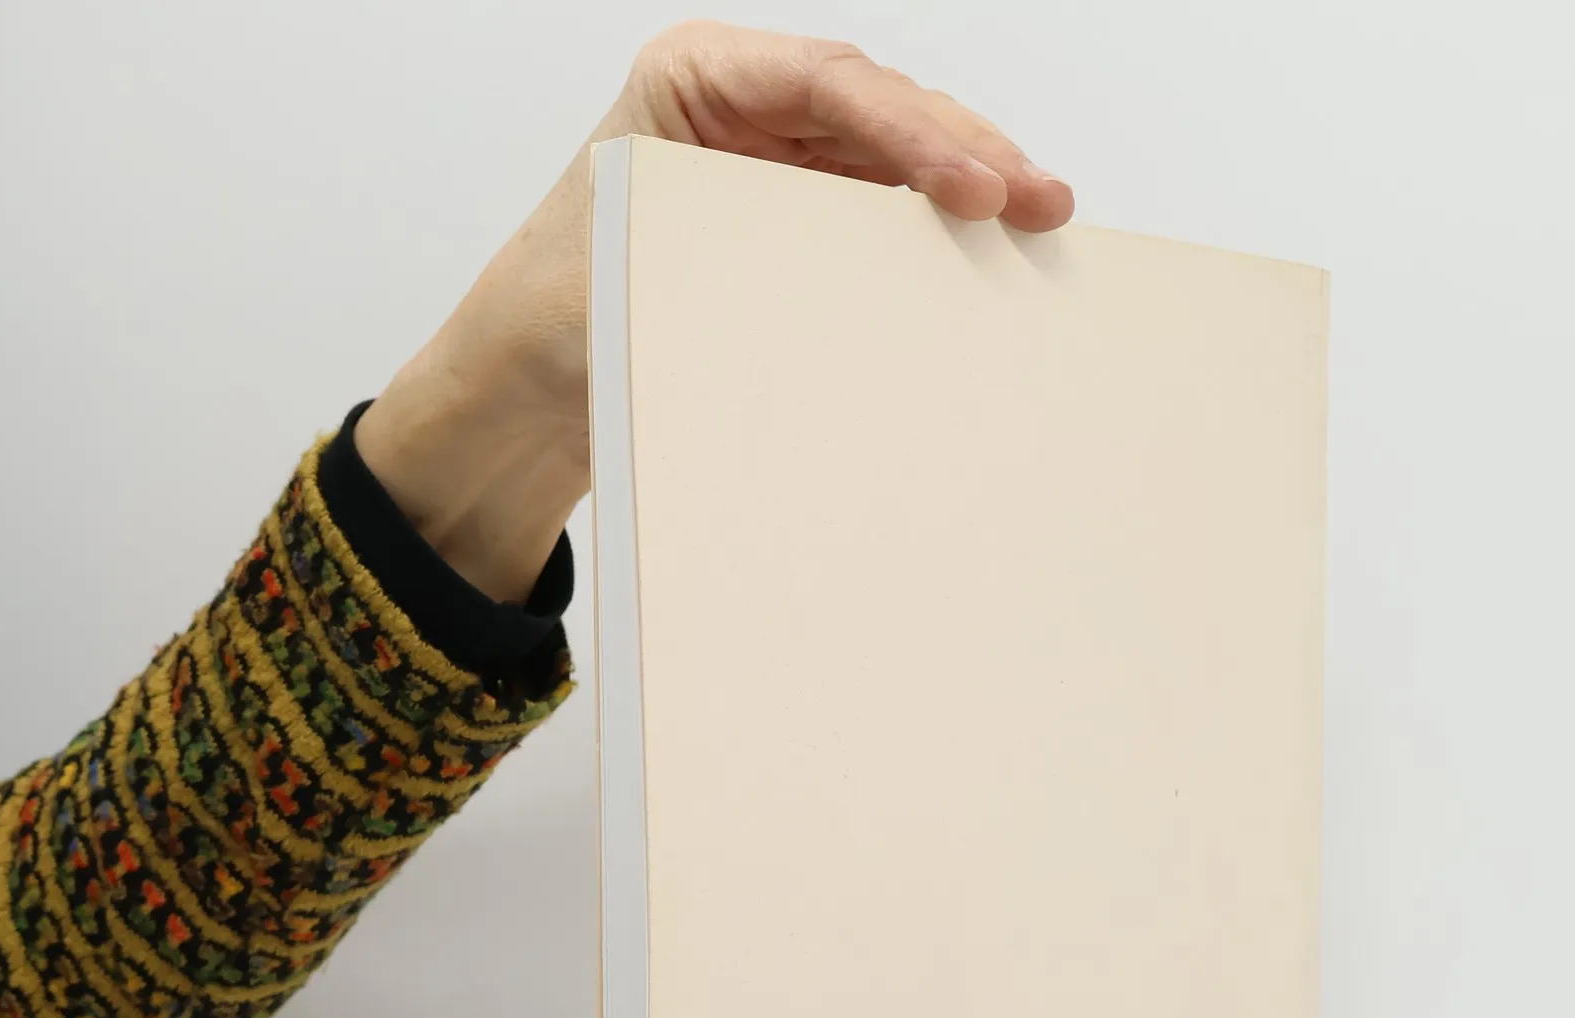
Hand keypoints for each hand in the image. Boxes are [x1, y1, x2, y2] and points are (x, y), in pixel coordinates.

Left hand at [355, 22, 1073, 604]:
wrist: (532, 380)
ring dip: (972, 183)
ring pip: (898, 153)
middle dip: (965, 149)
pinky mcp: (806, 220)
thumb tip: (843, 304)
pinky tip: (993, 248)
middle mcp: (747, 105)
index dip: (910, 129)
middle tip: (1036, 198)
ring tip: (1042, 215)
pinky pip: (886, 209)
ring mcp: (783, 159)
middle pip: (881, 107)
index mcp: (692, 80)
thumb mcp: (638, 276)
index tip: (972, 183)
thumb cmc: (561, 316)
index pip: (824, 82)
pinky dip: (940, 230)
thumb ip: (739, 271)